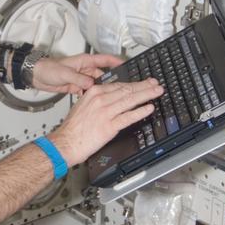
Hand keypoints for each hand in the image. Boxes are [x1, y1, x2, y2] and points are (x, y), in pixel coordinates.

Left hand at [31, 52, 122, 95]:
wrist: (36, 76)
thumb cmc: (48, 68)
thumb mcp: (65, 73)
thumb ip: (79, 79)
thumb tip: (91, 84)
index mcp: (85, 61)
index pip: (105, 60)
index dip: (116, 62)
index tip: (127, 66)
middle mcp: (85, 69)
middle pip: (104, 74)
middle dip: (112, 81)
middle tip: (121, 88)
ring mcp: (82, 78)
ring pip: (97, 85)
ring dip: (101, 90)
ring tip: (110, 97)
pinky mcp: (77, 87)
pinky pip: (89, 91)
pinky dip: (92, 96)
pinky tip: (95, 102)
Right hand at [48, 77, 162, 165]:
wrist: (66, 142)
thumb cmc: (73, 127)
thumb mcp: (83, 105)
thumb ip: (98, 99)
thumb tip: (113, 97)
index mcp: (94, 92)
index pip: (119, 85)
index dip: (133, 83)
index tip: (143, 82)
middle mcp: (101, 100)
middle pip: (127, 90)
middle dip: (144, 86)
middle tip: (155, 84)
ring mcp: (106, 112)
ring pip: (130, 100)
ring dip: (146, 95)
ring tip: (157, 92)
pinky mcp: (109, 126)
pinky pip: (128, 117)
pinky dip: (140, 112)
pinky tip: (149, 108)